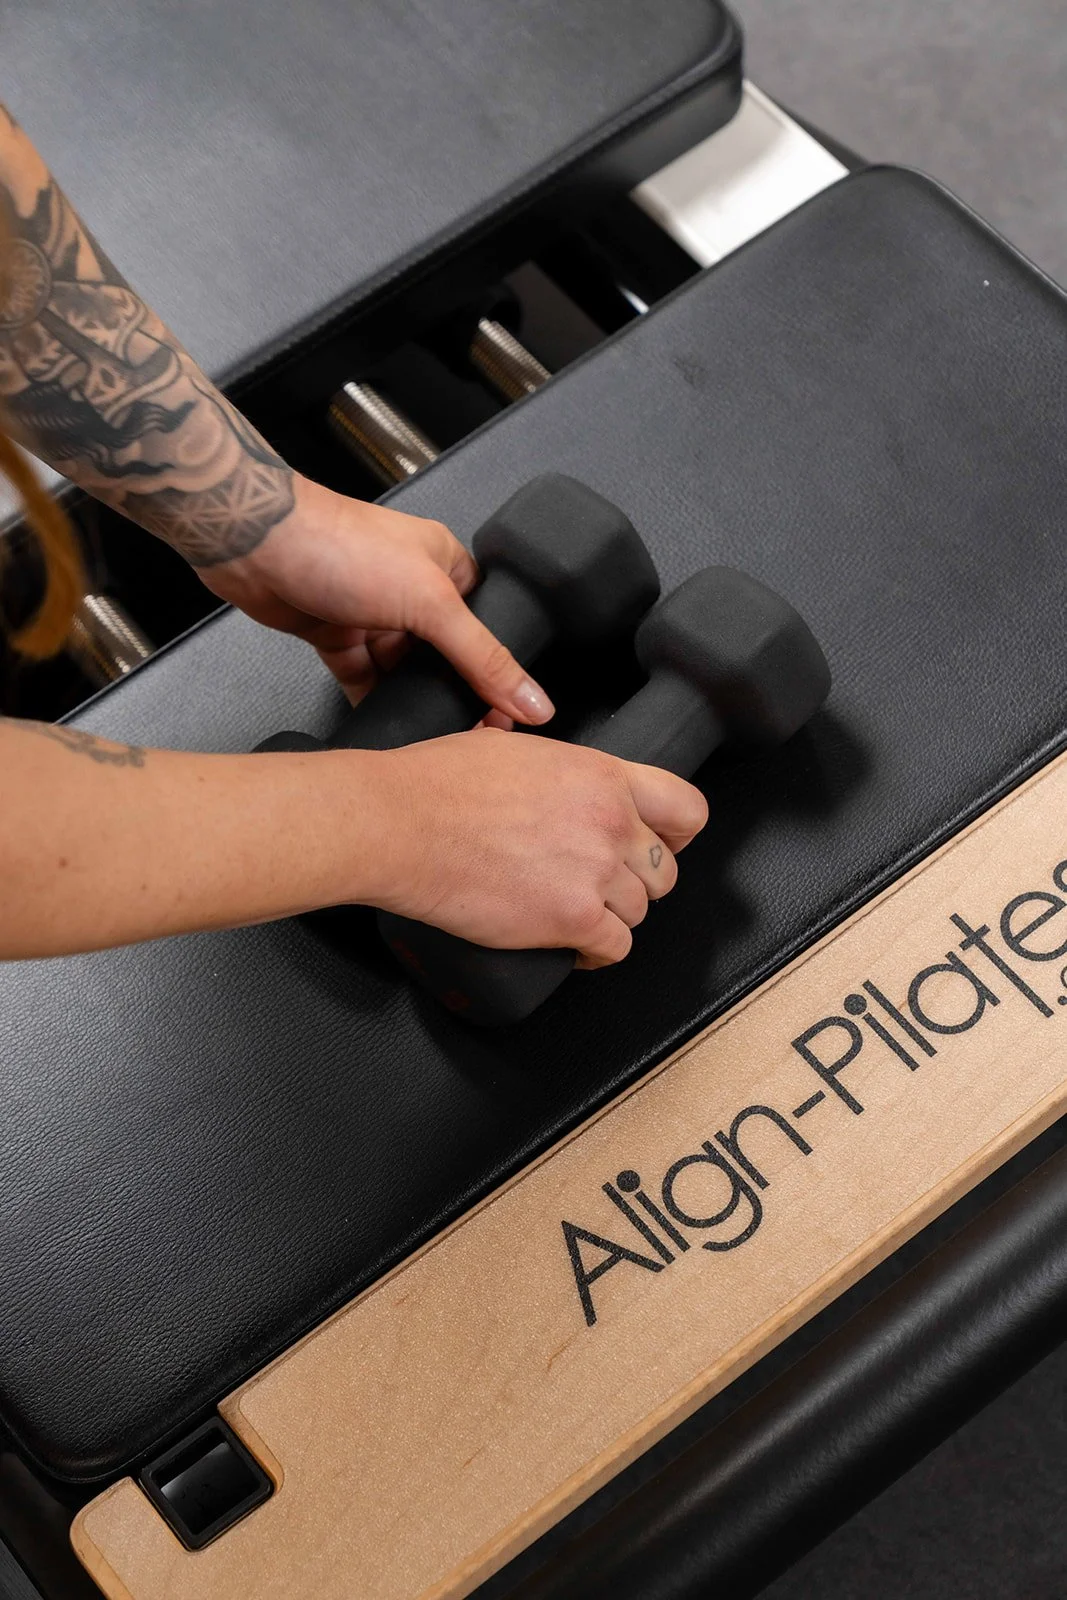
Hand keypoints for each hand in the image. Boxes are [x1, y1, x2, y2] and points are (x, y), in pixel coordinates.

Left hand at [199, 474, 552, 722]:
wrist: (256, 546)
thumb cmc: (339, 544)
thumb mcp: (431, 603)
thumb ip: (483, 657)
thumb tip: (533, 698)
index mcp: (446, 565)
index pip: (488, 624)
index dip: (499, 668)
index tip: (508, 713)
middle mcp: (411, 588)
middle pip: (446, 654)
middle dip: (454, 689)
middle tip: (469, 730)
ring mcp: (373, 613)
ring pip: (405, 671)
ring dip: (412, 697)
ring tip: (428, 729)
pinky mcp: (337, 635)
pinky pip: (365, 678)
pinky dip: (374, 700)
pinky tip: (386, 722)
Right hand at [363, 729, 707, 966]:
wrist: (400, 822)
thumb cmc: (434, 782)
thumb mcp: (503, 743)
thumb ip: (537, 749)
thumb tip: (517, 725)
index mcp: (601, 775)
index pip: (687, 809)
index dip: (677, 835)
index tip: (661, 846)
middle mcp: (610, 821)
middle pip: (664, 871)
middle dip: (636, 883)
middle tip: (602, 886)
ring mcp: (595, 872)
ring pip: (639, 913)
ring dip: (611, 918)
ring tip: (577, 916)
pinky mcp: (571, 918)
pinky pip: (615, 948)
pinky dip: (595, 953)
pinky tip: (572, 946)